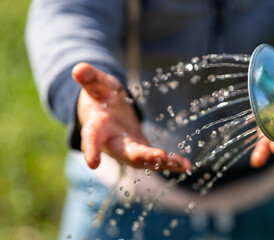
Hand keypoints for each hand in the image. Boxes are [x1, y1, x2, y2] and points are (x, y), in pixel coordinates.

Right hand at [72, 63, 190, 171]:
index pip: (92, 137)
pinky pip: (154, 159)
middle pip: (125, 153)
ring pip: (143, 160)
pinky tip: (185, 166)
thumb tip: (78, 68)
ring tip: (180, 164)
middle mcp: (112, 142)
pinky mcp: (140, 151)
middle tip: (159, 157)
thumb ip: (90, 79)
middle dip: (141, 156)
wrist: (106, 112)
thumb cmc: (101, 97)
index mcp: (98, 127)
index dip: (92, 149)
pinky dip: (169, 163)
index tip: (92, 163)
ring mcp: (127, 149)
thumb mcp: (97, 85)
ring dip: (160, 163)